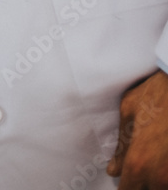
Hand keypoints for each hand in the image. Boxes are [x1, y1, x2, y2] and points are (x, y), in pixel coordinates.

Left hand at [107, 69, 167, 187]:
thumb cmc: (156, 94)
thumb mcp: (129, 112)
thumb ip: (121, 145)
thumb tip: (113, 169)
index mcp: (137, 162)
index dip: (125, 186)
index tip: (125, 178)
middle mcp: (159, 176)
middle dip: (141, 183)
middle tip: (139, 166)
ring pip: (162, 187)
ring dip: (156, 180)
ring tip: (153, 158)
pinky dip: (166, 175)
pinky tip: (164, 158)